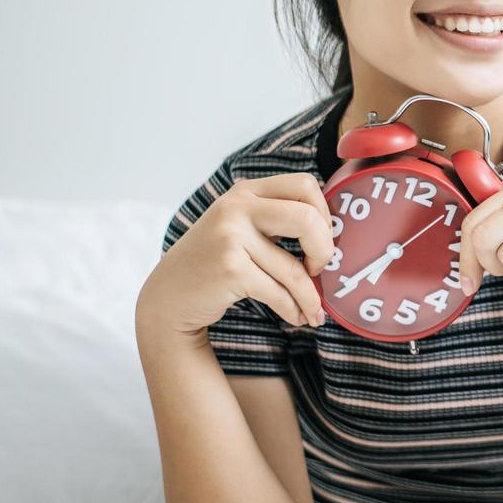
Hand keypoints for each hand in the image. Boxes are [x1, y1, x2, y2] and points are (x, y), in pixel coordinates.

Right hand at [139, 172, 334, 340]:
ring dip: (310, 297)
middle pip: (307, 218)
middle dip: (325, 250)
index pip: (305, 185)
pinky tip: (297, 317)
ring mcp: (230, 236)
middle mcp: (237, 207)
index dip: (324, 214)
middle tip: (319, 269)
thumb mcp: (241, 225)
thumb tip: (335, 233)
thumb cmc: (216, 261)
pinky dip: (293, 309)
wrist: (168, 297)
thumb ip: (277, 218)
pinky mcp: (229, 268)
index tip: (319, 240)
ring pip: (294, 269)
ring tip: (313, 311)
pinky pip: (278, 291)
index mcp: (247, 191)